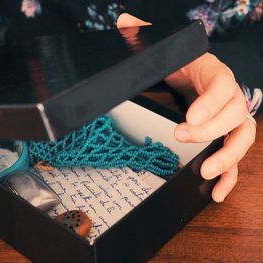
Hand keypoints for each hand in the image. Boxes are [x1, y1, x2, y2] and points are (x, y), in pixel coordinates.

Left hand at [117, 14, 255, 201]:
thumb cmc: (180, 64)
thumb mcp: (164, 50)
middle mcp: (228, 96)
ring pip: (241, 138)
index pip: (222, 85)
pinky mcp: (224, 135)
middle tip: (183, 136)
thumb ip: (145, 37)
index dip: (210, 103)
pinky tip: (216, 189)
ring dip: (226, 157)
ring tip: (205, 172)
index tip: (190, 117)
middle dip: (211, 130)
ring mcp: (229, 118)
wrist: (194, 74)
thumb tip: (124, 23)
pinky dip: (228, 173)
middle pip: (235, 115)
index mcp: (214, 73)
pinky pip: (233, 155)